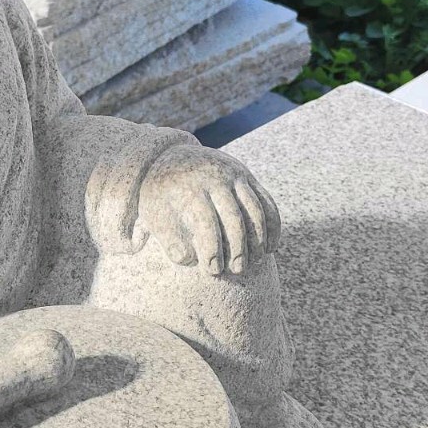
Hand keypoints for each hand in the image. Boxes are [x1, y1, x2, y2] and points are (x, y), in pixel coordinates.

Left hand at [133, 144, 280, 274]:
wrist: (169, 156)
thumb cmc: (160, 194)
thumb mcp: (154, 212)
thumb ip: (167, 238)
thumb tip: (189, 260)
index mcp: (191, 187)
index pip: (206, 222)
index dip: (212, 249)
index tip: (213, 271)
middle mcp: (215, 178)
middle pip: (234, 217)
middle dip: (238, 248)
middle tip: (237, 270)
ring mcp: (235, 174)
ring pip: (255, 210)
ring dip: (259, 239)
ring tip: (254, 263)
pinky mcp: (247, 176)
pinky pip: (266, 202)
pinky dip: (273, 225)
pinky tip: (270, 248)